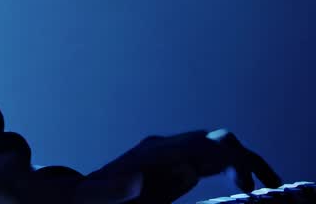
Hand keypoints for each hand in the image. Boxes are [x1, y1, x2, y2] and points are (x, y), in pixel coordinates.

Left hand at [78, 129, 281, 203]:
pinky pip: (209, 158)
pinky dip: (231, 167)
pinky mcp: (171, 163)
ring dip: (242, 162)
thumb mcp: (96, 198)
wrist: (78, 193)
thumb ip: (115, 190)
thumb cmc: (89, 199)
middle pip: (215, 140)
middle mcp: (163, 148)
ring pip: (217, 146)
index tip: (247, 181)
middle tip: (260, 187)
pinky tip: (240, 186)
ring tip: (258, 188)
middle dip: (244, 158)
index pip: (200, 146)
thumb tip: (145, 178)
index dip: (230, 158)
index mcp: (151, 154)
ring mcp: (168, 153)